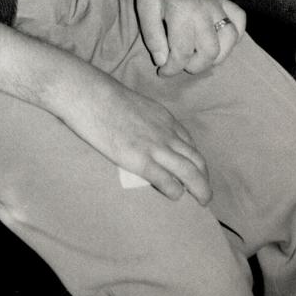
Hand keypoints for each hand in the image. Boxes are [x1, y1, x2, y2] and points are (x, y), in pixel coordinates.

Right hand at [55, 64, 211, 203]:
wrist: (91, 95)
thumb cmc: (105, 97)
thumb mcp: (136, 105)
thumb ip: (145, 121)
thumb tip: (140, 133)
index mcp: (165, 119)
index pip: (190, 144)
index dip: (195, 161)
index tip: (194, 172)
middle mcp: (167, 133)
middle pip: (197, 160)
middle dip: (204, 178)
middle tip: (203, 192)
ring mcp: (156, 147)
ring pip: (190, 173)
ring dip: (199, 189)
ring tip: (201, 200)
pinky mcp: (141, 160)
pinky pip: (167, 181)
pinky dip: (175, 192)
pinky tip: (175, 197)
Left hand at [101, 0, 245, 75]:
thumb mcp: (143, 10)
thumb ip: (153, 38)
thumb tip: (163, 62)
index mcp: (182, 13)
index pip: (182, 53)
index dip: (171, 68)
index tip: (162, 71)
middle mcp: (204, 10)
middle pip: (209, 52)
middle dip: (194, 66)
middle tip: (179, 63)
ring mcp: (216, 4)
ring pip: (229, 41)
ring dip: (216, 56)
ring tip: (198, 57)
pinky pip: (239, 20)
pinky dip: (235, 34)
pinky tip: (221, 40)